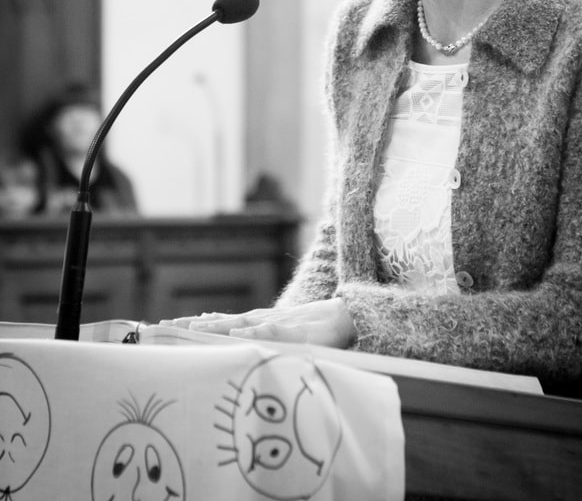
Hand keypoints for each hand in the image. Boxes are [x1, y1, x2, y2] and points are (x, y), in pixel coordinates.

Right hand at [162, 297, 356, 348]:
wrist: (348, 315)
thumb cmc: (326, 331)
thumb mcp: (301, 337)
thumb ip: (270, 334)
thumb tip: (239, 333)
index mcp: (262, 324)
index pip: (223, 328)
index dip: (198, 330)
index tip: (172, 330)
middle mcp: (259, 319)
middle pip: (219, 323)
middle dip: (191, 326)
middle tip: (162, 327)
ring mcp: (265, 318)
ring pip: (227, 321)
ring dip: (203, 323)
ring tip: (179, 323)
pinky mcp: (273, 320)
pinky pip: (239, 321)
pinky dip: (221, 321)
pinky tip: (213, 322)